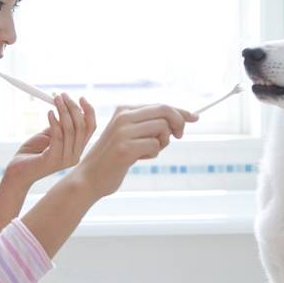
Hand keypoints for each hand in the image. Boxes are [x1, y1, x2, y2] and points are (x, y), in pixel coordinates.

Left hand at [4, 93, 95, 188]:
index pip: (90, 128)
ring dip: (63, 111)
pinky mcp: (53, 160)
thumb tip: (67, 106)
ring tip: (55, 99)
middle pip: (82, 127)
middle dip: (73, 107)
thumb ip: (60, 125)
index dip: (88, 111)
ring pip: (70, 130)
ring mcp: (65, 160)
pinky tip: (49, 112)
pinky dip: (54, 121)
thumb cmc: (33, 153)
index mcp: (77, 149)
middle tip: (62, 95)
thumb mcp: (49, 135)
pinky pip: (58, 136)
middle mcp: (75, 156)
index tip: (81, 97)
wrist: (17, 172)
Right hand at [72, 104, 197, 198]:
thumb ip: (148, 125)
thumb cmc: (114, 158)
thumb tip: (182, 119)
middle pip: (164, 111)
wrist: (89, 177)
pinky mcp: (125, 148)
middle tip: (178, 136)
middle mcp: (123, 116)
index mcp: (124, 110)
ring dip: (162, 142)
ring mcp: (123, 131)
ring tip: (147, 152)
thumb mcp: (129, 135)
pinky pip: (155, 146)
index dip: (180, 111)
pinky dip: (152, 154)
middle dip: (178, 123)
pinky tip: (137, 159)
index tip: (194, 117)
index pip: (160, 105)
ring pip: (162, 128)